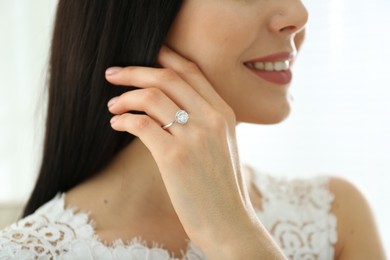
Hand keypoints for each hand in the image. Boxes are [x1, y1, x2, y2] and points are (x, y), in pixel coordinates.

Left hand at [105, 46, 283, 258]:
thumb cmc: (220, 185)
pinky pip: (141, 124)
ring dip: (125, 97)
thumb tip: (170, 103)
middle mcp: (211, 118)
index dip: (164, 56)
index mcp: (224, 112)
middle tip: (113, 73)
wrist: (227, 221)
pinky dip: (124, 120)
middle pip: (167, 77)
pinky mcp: (175, 157)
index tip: (143, 55)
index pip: (191, 71)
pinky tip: (117, 125)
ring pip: (151, 97)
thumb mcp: (222, 144)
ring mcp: (194, 136)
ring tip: (112, 106)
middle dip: (135, 71)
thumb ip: (205, 119)